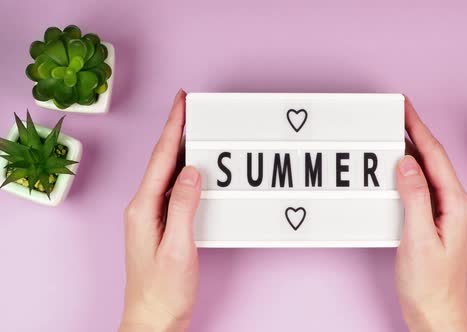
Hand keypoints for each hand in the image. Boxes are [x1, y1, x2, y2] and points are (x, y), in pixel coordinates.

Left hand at [119, 90, 200, 331]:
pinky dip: (182, 170)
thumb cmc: (163, 290)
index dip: (172, 127)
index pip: (161, 158)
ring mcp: (149, 215)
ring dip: (179, 148)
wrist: (154, 318)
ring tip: (192, 128)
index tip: (181, 103)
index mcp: (143, 208)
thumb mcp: (178, 247)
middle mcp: (142, 207)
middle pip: (161, 160)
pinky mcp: (159, 223)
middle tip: (189, 107)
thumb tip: (192, 171)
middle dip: (175, 130)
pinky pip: (171, 187)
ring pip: (166, 172)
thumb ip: (183, 206)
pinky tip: (192, 166)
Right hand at [395, 98, 466, 331]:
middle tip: (396, 113)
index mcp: (457, 205)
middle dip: (415, 133)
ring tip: (394, 133)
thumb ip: (414, 198)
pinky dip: (408, 171)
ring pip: (428, 171)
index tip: (405, 108)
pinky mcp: (435, 221)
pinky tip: (397, 168)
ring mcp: (446, 213)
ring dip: (412, 150)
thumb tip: (407, 163)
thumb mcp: (418, 239)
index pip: (436, 156)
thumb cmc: (430, 285)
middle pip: (434, 159)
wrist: (435, 314)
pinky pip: (421, 187)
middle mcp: (456, 205)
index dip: (419, 128)